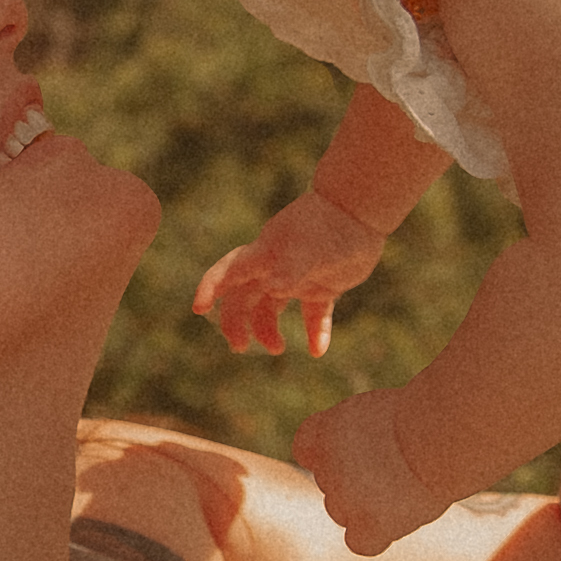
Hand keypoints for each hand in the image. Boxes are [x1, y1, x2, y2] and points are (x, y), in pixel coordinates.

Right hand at [196, 192, 387, 356]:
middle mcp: (275, 267)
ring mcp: (299, 276)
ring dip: (270, 330)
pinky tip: (318, 350)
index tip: (199, 309)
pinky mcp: (324, 284)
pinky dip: (315, 331)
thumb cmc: (329, 225)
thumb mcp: (307, 249)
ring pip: (273, 307)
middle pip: (245, 297)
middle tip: (240, 347)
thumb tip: (272, 289)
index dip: (210, 289)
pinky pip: (314, 312)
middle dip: (237, 322)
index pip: (228, 272)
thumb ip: (289, 270)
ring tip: (279, 349)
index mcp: (263, 255)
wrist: (361, 210)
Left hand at [292, 386, 440, 555]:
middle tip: (398, 464)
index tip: (363, 446)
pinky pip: (360, 542)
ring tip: (406, 486)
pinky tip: (395, 520)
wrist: (443, 434)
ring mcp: (344, 499)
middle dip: (356, 477)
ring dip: (367, 504)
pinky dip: (374, 535)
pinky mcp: (369, 525)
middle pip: (330, 482)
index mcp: (325, 429)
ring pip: (341, 512)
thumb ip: (359, 434)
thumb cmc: (426, 414)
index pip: (307, 446)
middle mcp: (327, 466)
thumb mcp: (383, 410)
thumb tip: (365, 459)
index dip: (332, 450)